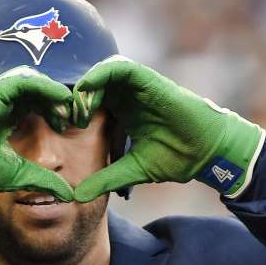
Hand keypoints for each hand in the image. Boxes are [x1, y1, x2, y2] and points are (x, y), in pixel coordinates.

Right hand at [0, 67, 75, 217]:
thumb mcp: (17, 175)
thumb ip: (42, 179)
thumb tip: (68, 193)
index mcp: (2, 116)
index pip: (34, 104)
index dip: (53, 110)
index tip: (68, 124)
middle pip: (36, 90)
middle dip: (57, 100)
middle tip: (74, 115)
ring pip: (31, 81)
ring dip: (53, 92)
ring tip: (68, 107)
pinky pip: (23, 81)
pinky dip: (44, 86)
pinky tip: (59, 98)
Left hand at [70, 56, 265, 201]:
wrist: (206, 153)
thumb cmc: (175, 158)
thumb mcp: (132, 171)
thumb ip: (105, 179)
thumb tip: (77, 196)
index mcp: (121, 112)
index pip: (89, 103)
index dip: (71, 112)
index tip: (60, 130)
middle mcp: (127, 96)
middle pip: (90, 85)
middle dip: (73, 99)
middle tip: (63, 120)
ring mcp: (137, 87)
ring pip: (101, 73)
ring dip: (84, 87)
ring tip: (77, 111)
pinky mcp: (148, 80)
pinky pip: (119, 68)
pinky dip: (100, 75)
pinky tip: (88, 92)